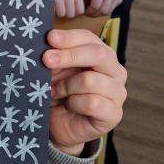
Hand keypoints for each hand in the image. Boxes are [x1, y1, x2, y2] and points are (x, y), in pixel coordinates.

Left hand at [44, 28, 126, 154]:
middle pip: (98, 54)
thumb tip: (48, 44)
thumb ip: (55, 57)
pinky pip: (92, 103)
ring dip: (66, 86)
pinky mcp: (114, 114)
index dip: (70, 37)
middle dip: (69, 56)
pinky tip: (69, 105)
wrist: (60, 125)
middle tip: (46, 59)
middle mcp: (115, 71)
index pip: (90, 38)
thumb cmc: (60, 93)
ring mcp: (118, 93)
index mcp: (102, 55)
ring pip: (91, 81)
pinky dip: (75, 103)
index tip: (49, 38)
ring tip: (56, 92)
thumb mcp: (55, 71)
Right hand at [54, 0, 91, 17]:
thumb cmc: (59, 0)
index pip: (82, 10)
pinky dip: (56, 13)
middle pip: (77, 12)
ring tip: (58, 7)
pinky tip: (53, 8)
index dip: (75, 12)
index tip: (68, 8)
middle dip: (69, 13)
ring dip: (62, 14)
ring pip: (69, 14)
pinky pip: (61, 13)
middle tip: (62, 7)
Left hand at [85, 0, 121, 16]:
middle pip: (102, 10)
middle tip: (88, 14)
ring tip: (92, 13)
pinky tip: (98, 11)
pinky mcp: (119, 1)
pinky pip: (110, 12)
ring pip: (106, 12)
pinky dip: (103, 14)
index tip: (84, 12)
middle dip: (94, 14)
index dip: (89, 11)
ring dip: (98, 15)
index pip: (95, 6)